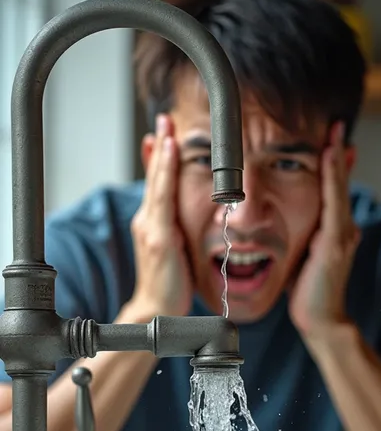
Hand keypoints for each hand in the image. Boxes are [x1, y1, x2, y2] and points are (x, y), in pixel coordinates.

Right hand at [128, 115, 192, 318]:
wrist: (156, 310)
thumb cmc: (168, 283)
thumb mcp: (172, 249)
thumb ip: (174, 228)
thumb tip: (183, 214)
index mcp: (152, 223)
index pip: (155, 184)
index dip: (157, 157)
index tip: (161, 134)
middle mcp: (147, 221)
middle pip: (154, 177)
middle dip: (159, 146)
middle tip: (164, 119)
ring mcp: (151, 228)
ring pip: (157, 183)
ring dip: (162, 154)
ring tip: (166, 129)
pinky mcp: (159, 238)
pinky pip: (163, 199)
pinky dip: (164, 174)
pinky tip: (168, 156)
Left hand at [288, 122, 359, 339]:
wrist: (320, 320)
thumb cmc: (308, 292)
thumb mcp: (302, 258)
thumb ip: (300, 239)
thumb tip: (285, 229)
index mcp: (333, 231)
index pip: (331, 191)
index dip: (332, 165)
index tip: (330, 140)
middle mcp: (342, 228)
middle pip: (339, 184)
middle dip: (338, 153)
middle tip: (336, 125)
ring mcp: (341, 234)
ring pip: (338, 189)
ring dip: (336, 159)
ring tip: (335, 134)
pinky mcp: (335, 242)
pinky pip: (333, 204)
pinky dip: (333, 179)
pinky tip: (329, 159)